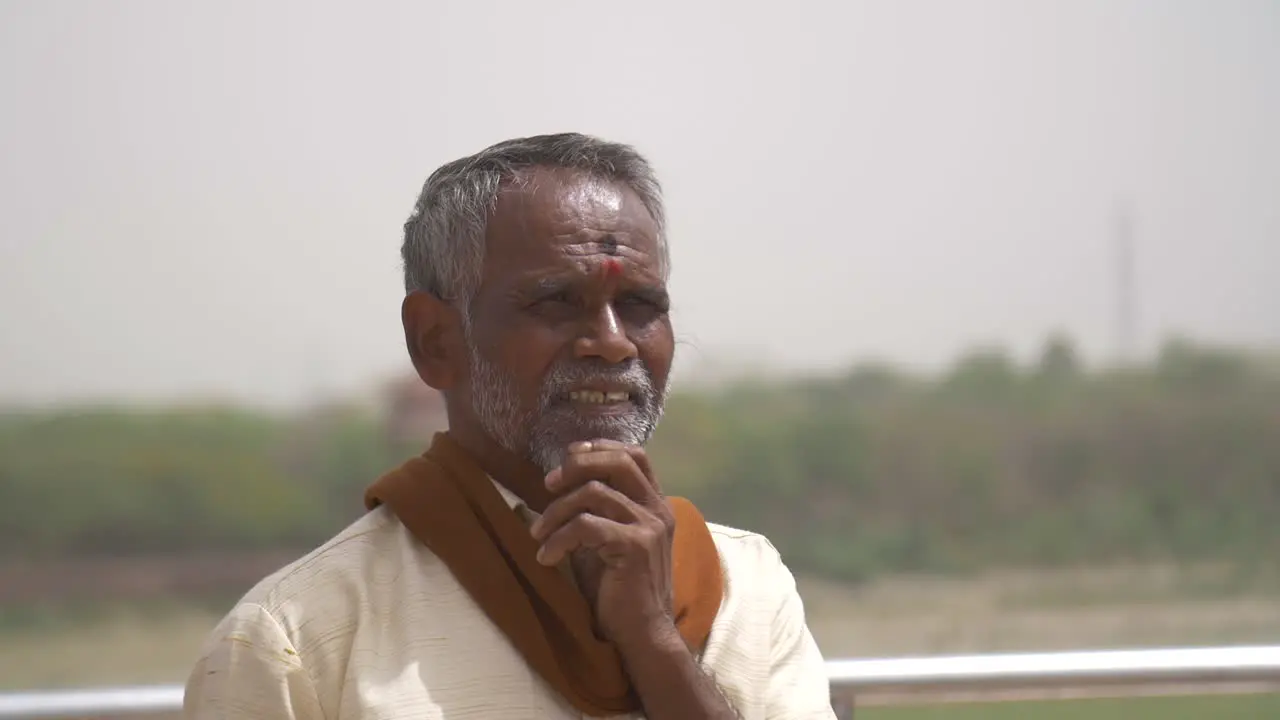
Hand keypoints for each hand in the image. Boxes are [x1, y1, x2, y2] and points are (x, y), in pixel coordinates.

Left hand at [528, 439, 677, 647]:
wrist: (640, 632)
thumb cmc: (619, 589)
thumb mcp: (605, 540)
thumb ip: (594, 511)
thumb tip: (557, 485)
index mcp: (654, 504)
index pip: (634, 455)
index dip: (598, 448)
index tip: (566, 459)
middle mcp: (657, 509)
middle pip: (617, 462)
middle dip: (576, 466)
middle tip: (548, 485)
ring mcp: (650, 526)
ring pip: (593, 493)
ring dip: (556, 512)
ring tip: (539, 535)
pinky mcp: (636, 546)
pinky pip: (586, 525)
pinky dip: (559, 539)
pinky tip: (547, 558)